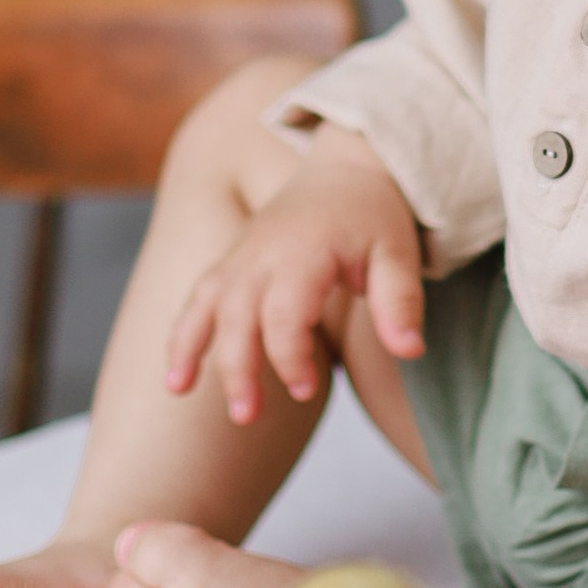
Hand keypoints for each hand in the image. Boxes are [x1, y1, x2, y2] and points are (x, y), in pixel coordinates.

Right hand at [160, 128, 425, 424]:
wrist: (347, 170)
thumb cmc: (374, 217)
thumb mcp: (399, 252)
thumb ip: (401, 301)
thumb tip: (411, 351)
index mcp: (304, 251)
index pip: (285, 313)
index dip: (290, 357)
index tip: (306, 390)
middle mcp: (263, 253)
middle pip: (238, 314)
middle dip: (238, 368)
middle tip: (248, 417)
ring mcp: (241, 256)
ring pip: (207, 304)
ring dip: (191, 348)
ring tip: (179, 392)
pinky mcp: (231, 263)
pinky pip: (198, 298)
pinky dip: (181, 335)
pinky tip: (176, 379)